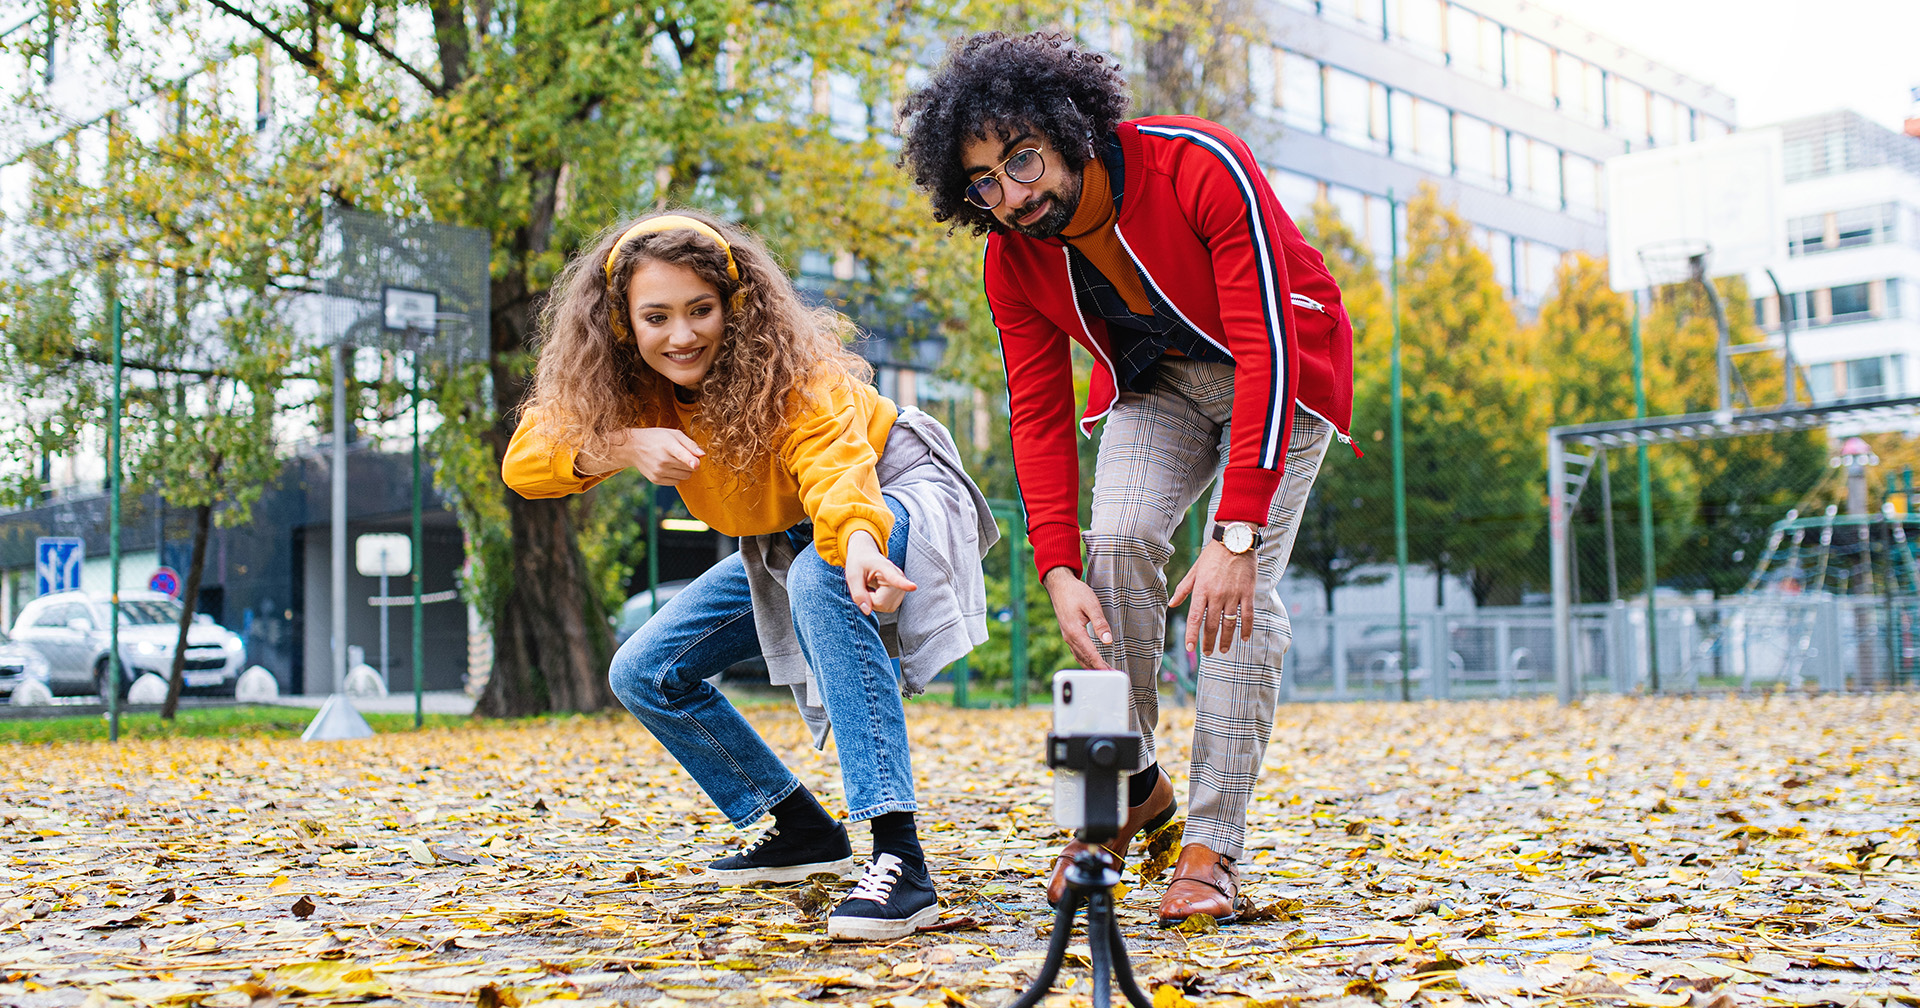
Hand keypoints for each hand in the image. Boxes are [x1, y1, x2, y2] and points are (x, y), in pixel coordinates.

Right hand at [611, 427, 703, 484]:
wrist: (633, 447)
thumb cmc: (657, 438)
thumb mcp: (674, 434)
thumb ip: (690, 444)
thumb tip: (702, 455)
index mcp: (668, 445)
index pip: (681, 455)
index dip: (691, 461)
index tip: (696, 465)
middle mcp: (662, 460)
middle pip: (689, 468)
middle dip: (691, 463)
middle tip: (681, 455)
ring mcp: (658, 471)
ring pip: (685, 476)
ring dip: (684, 470)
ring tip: (673, 460)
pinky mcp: (656, 480)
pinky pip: (676, 482)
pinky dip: (676, 476)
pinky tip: (667, 467)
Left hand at [844, 530, 915, 614]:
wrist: (866, 555)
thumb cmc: (859, 562)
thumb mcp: (853, 576)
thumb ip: (858, 594)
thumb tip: (867, 611)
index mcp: (885, 567)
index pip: (895, 578)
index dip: (904, 584)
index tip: (913, 587)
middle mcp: (898, 577)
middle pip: (883, 603)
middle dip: (870, 600)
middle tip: (866, 586)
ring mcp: (902, 586)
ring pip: (886, 607)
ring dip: (874, 602)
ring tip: (872, 587)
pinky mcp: (901, 594)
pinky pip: (888, 607)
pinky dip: (879, 603)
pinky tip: (877, 591)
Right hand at [1042, 567, 1112, 669]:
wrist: (1059, 586)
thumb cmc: (1075, 592)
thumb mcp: (1092, 605)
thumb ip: (1100, 623)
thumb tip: (1108, 640)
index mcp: (1075, 631)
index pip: (1090, 653)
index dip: (1100, 665)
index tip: (1109, 674)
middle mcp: (1069, 637)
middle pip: (1085, 659)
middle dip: (1098, 669)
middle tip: (1111, 677)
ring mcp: (1067, 636)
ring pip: (1080, 657)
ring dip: (1091, 666)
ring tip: (1104, 673)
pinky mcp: (1068, 634)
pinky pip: (1077, 651)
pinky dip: (1085, 659)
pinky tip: (1091, 662)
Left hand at [1170, 541, 1256, 656]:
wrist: (1235, 540)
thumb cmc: (1212, 555)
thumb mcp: (1194, 571)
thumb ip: (1183, 589)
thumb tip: (1172, 604)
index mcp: (1201, 589)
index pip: (1195, 618)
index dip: (1192, 635)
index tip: (1190, 649)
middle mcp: (1217, 595)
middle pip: (1212, 624)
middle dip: (1208, 642)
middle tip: (1207, 653)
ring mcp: (1233, 595)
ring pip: (1229, 623)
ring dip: (1226, 639)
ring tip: (1223, 650)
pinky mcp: (1247, 593)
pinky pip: (1247, 615)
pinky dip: (1246, 629)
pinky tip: (1244, 638)